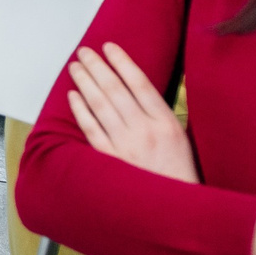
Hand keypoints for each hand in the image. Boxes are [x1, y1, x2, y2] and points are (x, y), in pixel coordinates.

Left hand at [65, 43, 196, 182]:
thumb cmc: (179, 172)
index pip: (140, 83)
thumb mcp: (181, 137)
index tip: (109, 47)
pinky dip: (81, 111)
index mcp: (165, 122)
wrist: (175, 207)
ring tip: (76, 67)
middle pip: (115, 90)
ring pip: (100, 106)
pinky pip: (91, 129)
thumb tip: (141, 87)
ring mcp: (126, 146)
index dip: (122, 62)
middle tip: (84, 51)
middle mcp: (145, 131)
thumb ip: (161, 112)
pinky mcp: (110, 160)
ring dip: (85, 82)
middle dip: (97, 66)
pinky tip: (74, 96)